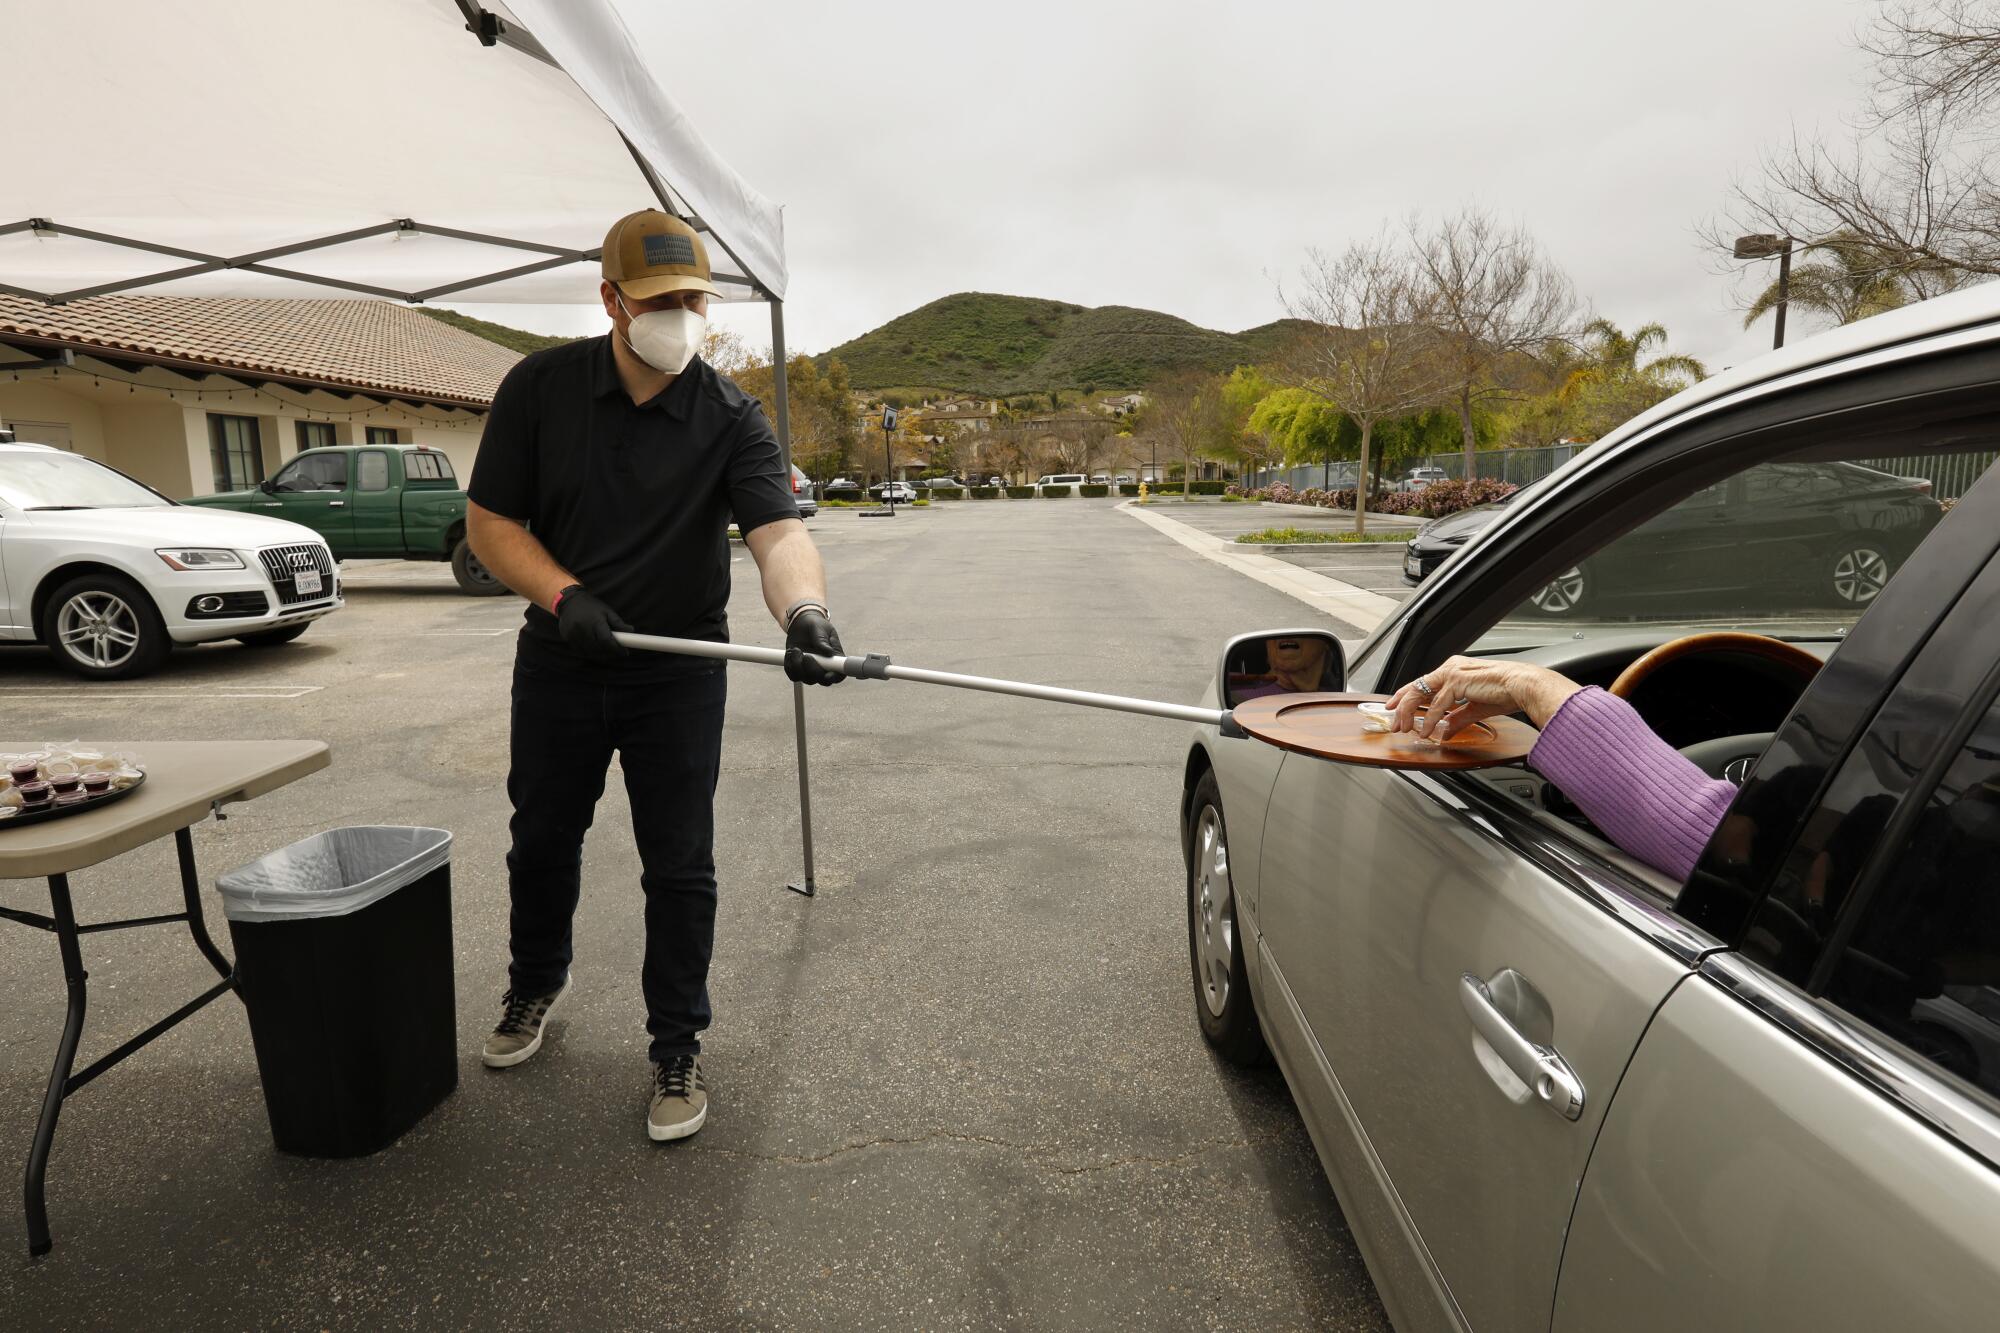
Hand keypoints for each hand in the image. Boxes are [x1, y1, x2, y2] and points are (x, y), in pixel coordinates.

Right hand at [554, 585, 630, 660]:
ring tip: (606, 650)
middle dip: (610, 652)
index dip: (617, 649)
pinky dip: (589, 652)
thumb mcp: (607, 611)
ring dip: (600, 653)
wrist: (569, 600)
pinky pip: (580, 651)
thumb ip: (618, 623)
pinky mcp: (567, 637)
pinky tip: (594, 648)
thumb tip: (631, 630)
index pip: (607, 640)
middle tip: (616, 651)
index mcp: (595, 621)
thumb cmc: (591, 606)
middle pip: (599, 648)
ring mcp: (573, 634)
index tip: (625, 653)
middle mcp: (583, 628)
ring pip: (589, 652)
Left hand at [784, 608, 845, 685]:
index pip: (839, 674)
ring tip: (796, 650)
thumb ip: (823, 640)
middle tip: (807, 656)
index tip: (827, 674)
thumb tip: (828, 652)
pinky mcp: (798, 669)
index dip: (835, 677)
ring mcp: (811, 670)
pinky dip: (790, 666)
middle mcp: (825, 667)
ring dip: (799, 667)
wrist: (802, 623)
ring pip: (806, 679)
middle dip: (813, 671)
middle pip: (822, 681)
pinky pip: (793, 676)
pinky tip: (791, 653)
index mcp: (835, 658)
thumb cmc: (816, 625)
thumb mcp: (820, 628)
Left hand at [1386, 656, 1582, 742]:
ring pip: (1420, 693)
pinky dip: (1428, 719)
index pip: (1423, 682)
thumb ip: (1457, 719)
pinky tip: (1426, 731)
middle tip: (1394, 722)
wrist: (1524, 686)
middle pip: (1416, 686)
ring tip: (1405, 729)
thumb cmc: (1507, 692)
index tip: (1394, 706)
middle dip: (1400, 706)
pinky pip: (1436, 704)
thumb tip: (1445, 731)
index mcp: (1455, 670)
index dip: (1405, 695)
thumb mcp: (1475, 708)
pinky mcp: (1457, 681)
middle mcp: (1450, 668)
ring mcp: (1452, 673)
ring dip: (1409, 713)